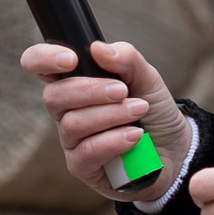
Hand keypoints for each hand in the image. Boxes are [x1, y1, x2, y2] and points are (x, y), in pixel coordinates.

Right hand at [19, 39, 191, 203]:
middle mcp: (65, 110)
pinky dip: (115, 140)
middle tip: (123, 91)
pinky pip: (88, 151)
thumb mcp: (148, 78)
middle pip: (53, 96)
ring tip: (139, 110)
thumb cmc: (153, 111)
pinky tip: (135, 136)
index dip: (43, 58)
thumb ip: (126, 59)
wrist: (175, 149)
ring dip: (111, 114)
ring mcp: (71, 139)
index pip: (38, 64)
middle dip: (90, 90)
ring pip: (73, 123)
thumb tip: (97, 48)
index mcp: (74, 81)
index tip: (71, 60)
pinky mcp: (81, 166)